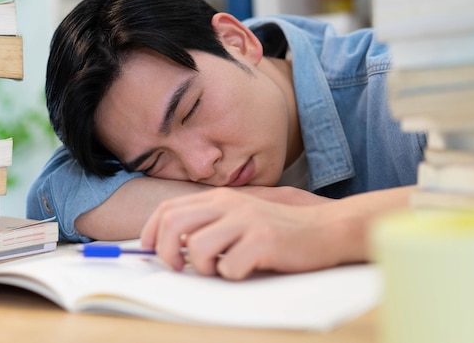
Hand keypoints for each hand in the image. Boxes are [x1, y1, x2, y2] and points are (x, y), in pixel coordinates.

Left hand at [140, 188, 359, 279]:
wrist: (324, 229)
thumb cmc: (277, 229)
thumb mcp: (239, 217)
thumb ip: (210, 223)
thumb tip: (171, 246)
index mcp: (220, 197)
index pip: (170, 209)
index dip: (151, 231)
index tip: (149, 250)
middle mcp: (230, 204)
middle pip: (174, 224)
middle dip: (165, 251)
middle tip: (178, 267)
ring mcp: (246, 221)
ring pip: (198, 248)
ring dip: (203, 267)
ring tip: (221, 268)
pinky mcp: (263, 241)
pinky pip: (230, 266)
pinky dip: (232, 274)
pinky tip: (247, 268)